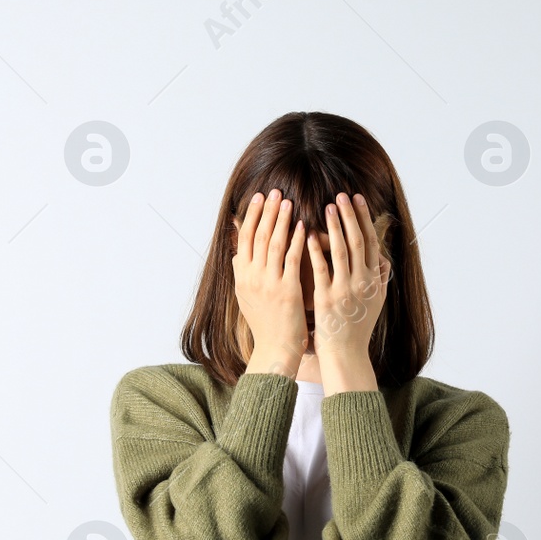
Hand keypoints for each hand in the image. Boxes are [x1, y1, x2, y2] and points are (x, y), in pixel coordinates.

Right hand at [231, 188, 307, 377]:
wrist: (275, 349)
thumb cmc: (264, 322)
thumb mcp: (245, 294)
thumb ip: (241, 268)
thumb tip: (237, 245)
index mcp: (242, 276)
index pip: (245, 238)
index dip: (252, 215)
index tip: (259, 197)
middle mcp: (252, 277)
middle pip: (258, 236)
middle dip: (267, 211)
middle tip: (275, 191)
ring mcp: (268, 284)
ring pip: (274, 244)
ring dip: (281, 220)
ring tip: (288, 201)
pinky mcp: (287, 291)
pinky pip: (292, 260)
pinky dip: (296, 242)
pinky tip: (303, 227)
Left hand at [307, 192, 388, 393]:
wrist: (345, 354)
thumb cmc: (358, 328)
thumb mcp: (375, 303)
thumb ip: (380, 280)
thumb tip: (384, 260)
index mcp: (374, 280)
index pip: (371, 242)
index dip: (364, 219)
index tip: (358, 200)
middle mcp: (363, 282)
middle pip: (358, 241)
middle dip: (350, 216)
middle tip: (342, 195)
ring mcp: (345, 290)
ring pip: (342, 251)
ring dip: (335, 226)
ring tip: (328, 207)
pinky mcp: (326, 299)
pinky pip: (321, 269)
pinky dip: (315, 250)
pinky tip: (308, 234)